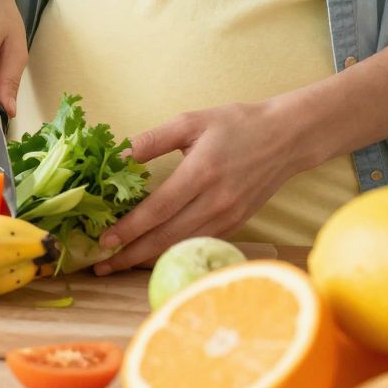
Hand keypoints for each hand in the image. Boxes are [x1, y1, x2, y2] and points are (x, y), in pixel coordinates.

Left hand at [92, 100, 308, 274]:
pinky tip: (152, 255)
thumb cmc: (236, 124)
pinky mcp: (236, 225)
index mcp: (201, 172)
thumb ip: (153, 140)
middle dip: (131, 255)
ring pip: (181, 247)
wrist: (285, 137)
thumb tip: (117, 155)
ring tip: (119, 265)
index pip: (159, 209)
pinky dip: (173, 253)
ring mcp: (228, 217)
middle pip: (167, 237)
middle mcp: (216, 201)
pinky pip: (198, 244)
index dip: (130, 228)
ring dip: (148, 259)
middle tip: (101, 265)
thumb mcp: (191, 121)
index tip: (104, 241)